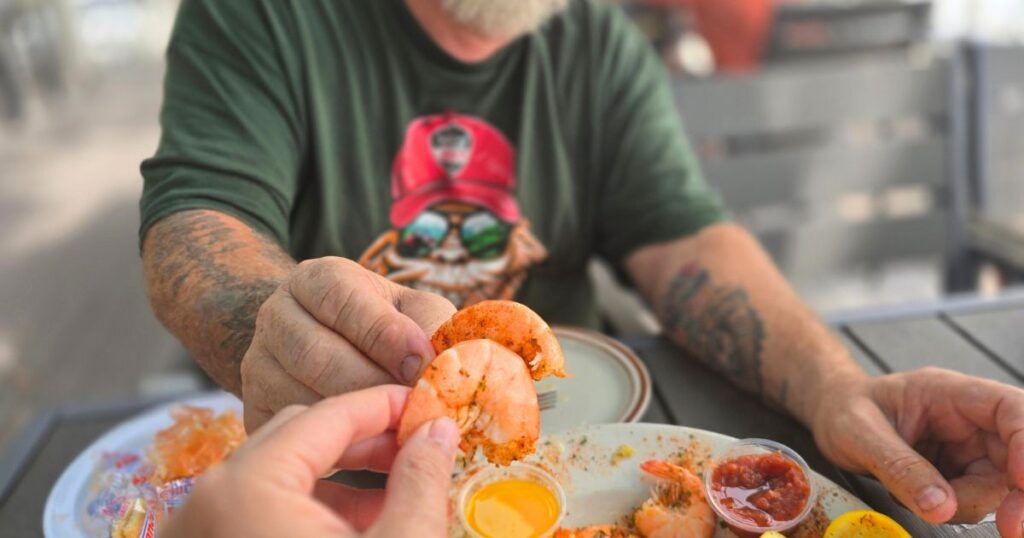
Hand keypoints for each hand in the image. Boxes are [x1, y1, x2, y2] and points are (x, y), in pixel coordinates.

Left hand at [161, 385, 459, 537]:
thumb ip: (420, 481)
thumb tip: (440, 430)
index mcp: (245, 488)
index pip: (329, 413)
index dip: (389, 404)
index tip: (430, 408)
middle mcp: (208, 497)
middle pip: (299, 434)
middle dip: (365, 437)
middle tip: (417, 446)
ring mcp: (198, 527)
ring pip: (280, 472)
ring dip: (341, 472)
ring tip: (396, 485)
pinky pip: (259, 508)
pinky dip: (309, 505)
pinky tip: (358, 518)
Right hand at [240, 257, 454, 430]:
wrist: (336, 350)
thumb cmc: (389, 328)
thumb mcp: (414, 311)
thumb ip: (432, 326)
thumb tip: (449, 362)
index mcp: (316, 280)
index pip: (341, 298)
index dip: (384, 334)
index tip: (422, 364)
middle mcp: (276, 316)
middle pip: (316, 354)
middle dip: (373, 384)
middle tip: (416, 408)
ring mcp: (258, 364)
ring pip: (302, 397)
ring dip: (357, 421)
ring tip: (405, 433)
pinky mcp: (254, 409)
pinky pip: (294, 432)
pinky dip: (338, 446)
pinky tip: (377, 451)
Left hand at [812, 367, 1023, 535]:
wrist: (830, 415)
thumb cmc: (843, 408)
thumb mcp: (858, 433)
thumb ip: (898, 467)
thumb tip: (940, 506)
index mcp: (949, 393)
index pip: (1010, 409)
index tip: (1020, 482)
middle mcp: (968, 421)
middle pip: (1019, 454)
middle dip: (1020, 493)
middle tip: (1012, 528)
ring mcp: (968, 448)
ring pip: (999, 485)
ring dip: (970, 503)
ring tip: (915, 495)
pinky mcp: (960, 473)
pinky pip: (973, 499)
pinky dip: (952, 509)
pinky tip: (918, 499)